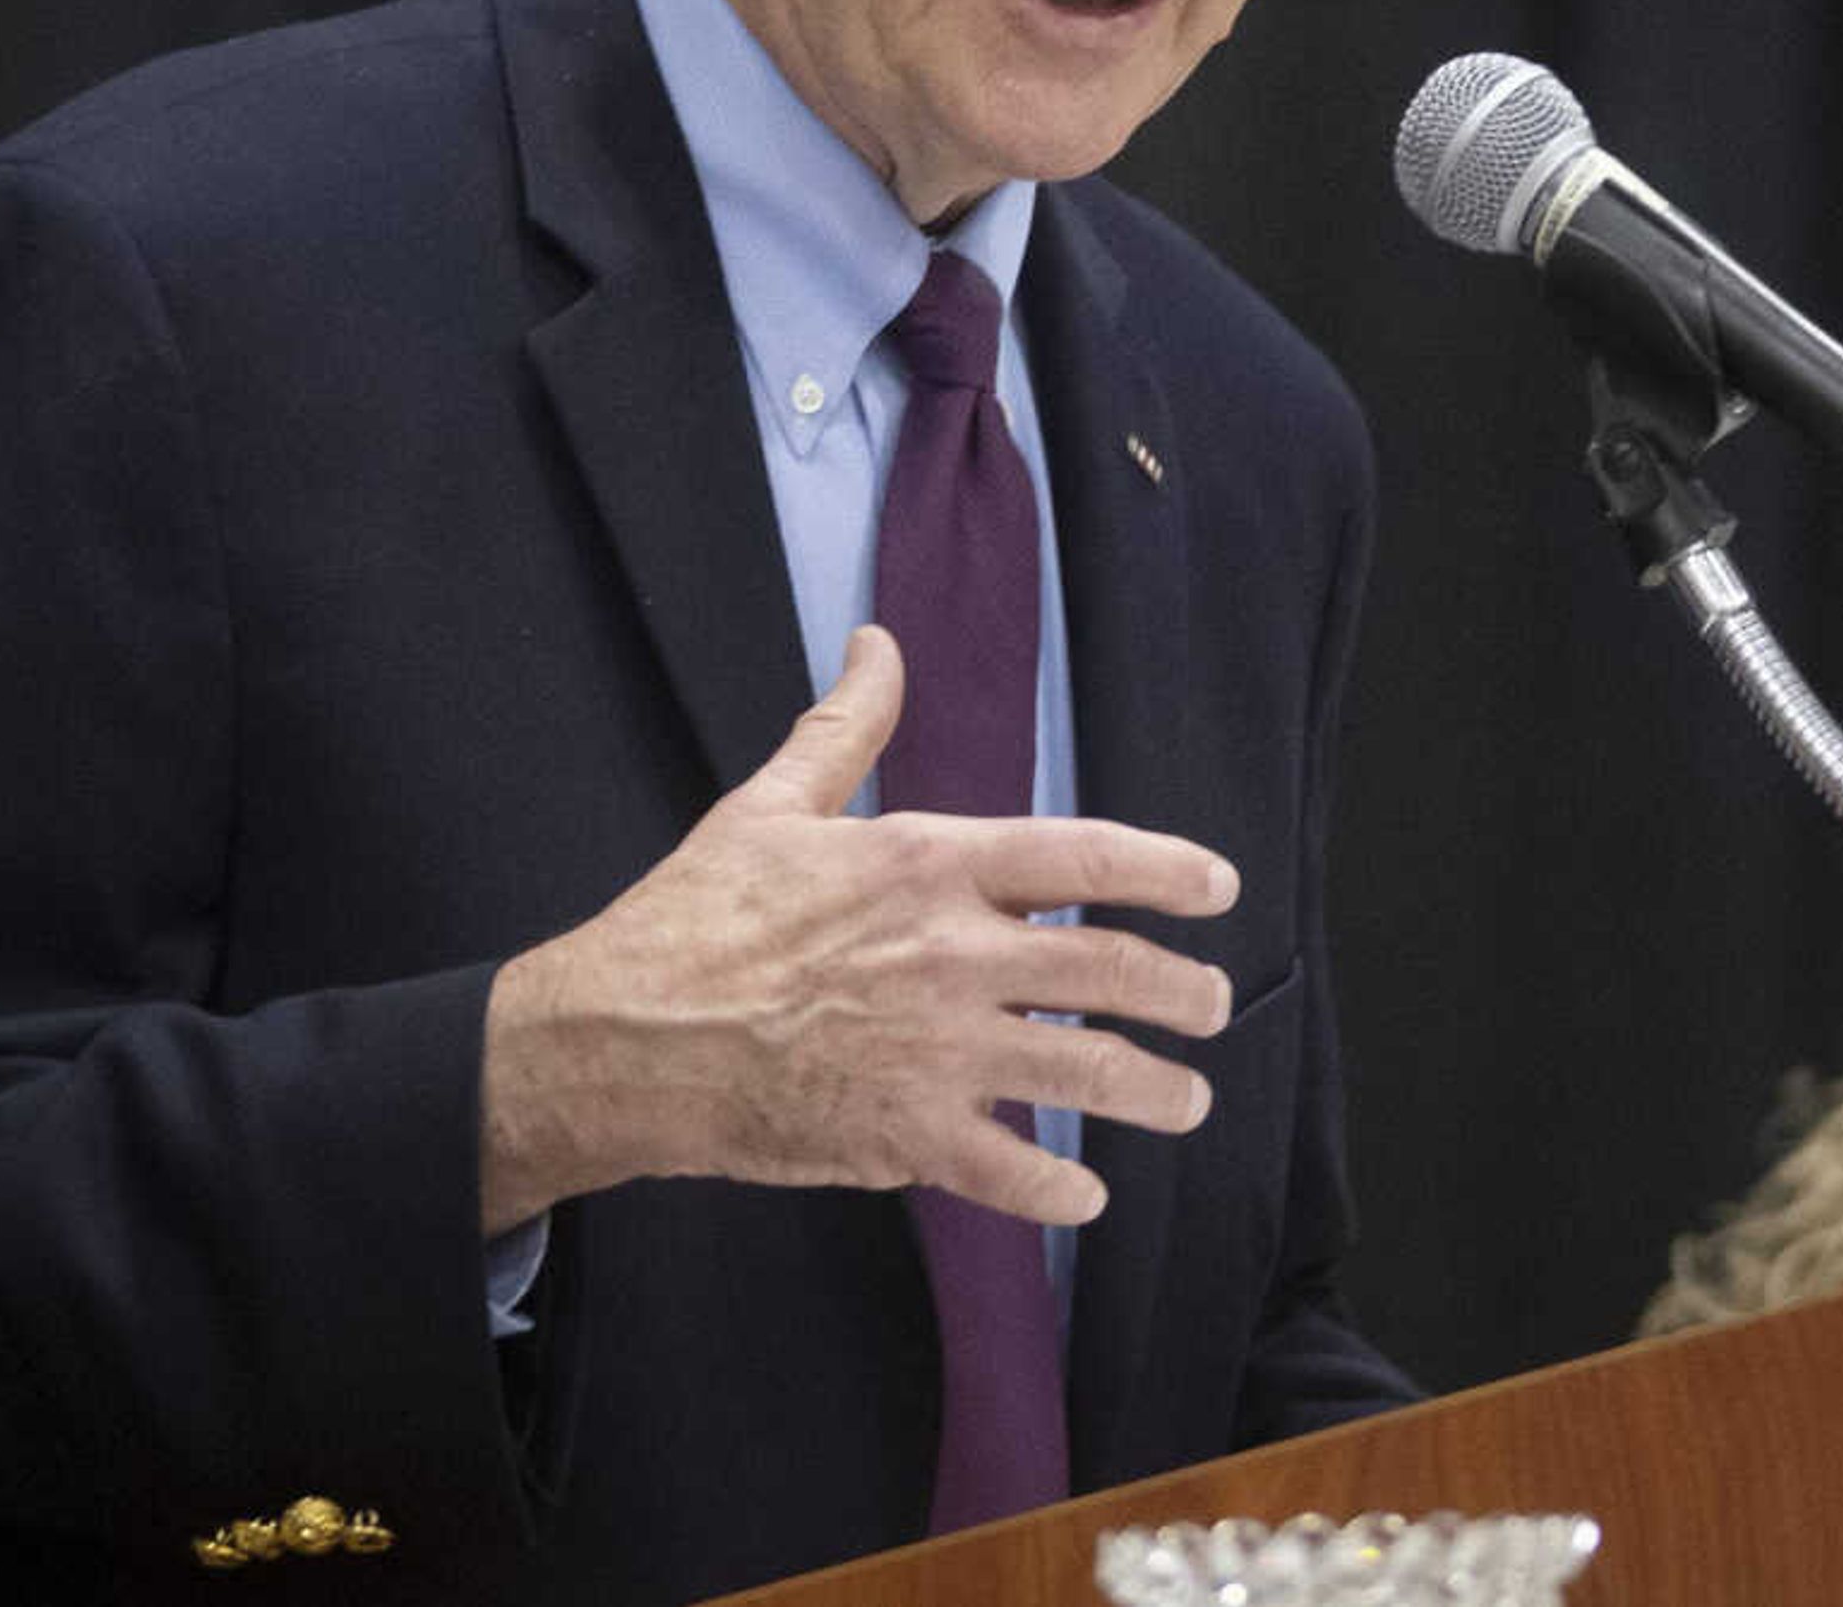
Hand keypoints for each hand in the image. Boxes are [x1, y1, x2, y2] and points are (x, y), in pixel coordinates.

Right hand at [479, 626, 1238, 1234]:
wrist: (625, 1034)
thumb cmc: (694, 916)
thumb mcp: (772, 803)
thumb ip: (846, 727)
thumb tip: (877, 644)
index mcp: (930, 864)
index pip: (1084, 855)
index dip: (1166, 870)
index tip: (1218, 886)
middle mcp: (954, 955)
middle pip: (1111, 969)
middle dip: (1184, 992)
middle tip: (1213, 1006)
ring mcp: (938, 1052)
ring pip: (1087, 1073)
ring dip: (1155, 1091)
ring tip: (1190, 1100)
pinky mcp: (905, 1137)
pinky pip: (1013, 1173)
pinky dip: (1061, 1191)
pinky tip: (1087, 1199)